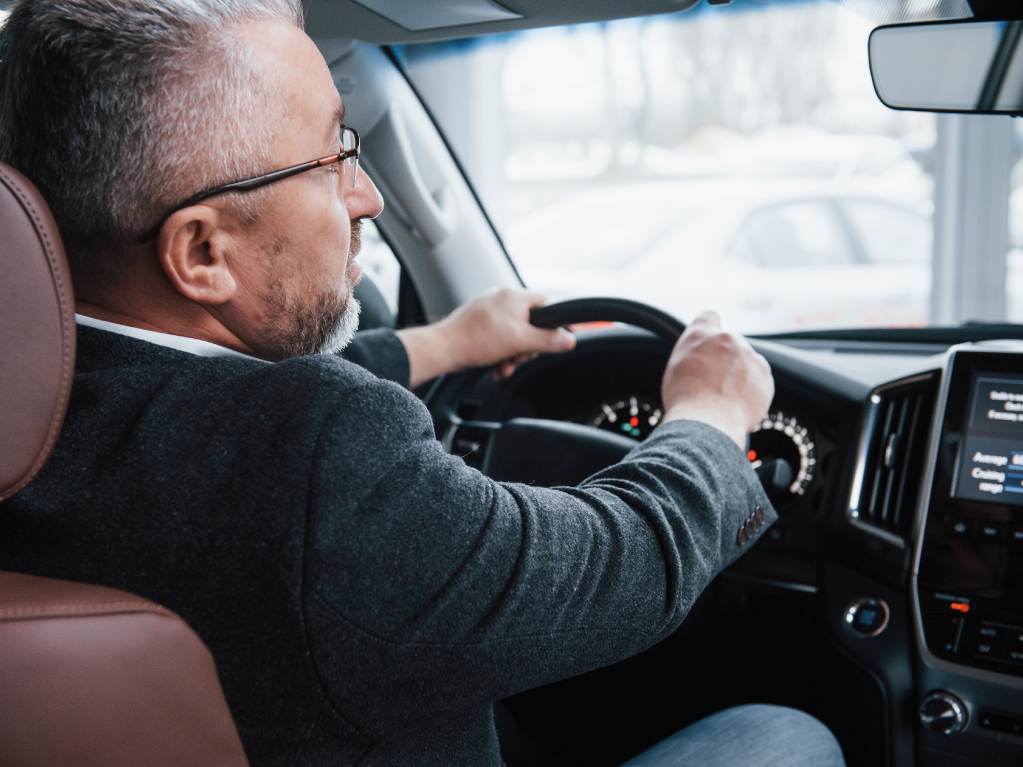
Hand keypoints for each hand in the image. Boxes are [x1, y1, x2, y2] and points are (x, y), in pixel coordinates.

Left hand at [397, 289, 575, 387]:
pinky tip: (494, 367)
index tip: (551, 339)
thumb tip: (569, 340)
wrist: (444, 349)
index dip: (552, 324)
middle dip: (525, 348)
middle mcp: (502, 299)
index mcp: (515, 296)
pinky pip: (497, 339)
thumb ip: (548, 341)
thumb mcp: (521, 342)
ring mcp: (489, 311)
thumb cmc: (477, 339)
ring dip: (511, 356)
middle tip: (517, 358)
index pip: (546, 304)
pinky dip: (498, 355)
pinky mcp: (478, 324)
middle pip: (530, 325)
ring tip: (502, 367)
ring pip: (513, 335)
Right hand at [660, 311, 773, 447]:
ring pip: (746, 363)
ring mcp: (750, 357)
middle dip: (726, 358)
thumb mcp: (675, 367)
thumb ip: (691, 352)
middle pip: (730, 344)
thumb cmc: (685, 400)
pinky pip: (759, 381)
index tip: (710, 342)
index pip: (709, 317)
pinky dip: (752, 391)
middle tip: (712, 383)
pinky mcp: (765, 377)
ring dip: (740, 375)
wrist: (707, 423)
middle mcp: (728, 339)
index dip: (710, 329)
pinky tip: (736, 405)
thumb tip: (700, 355)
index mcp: (701, 334)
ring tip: (724, 398)